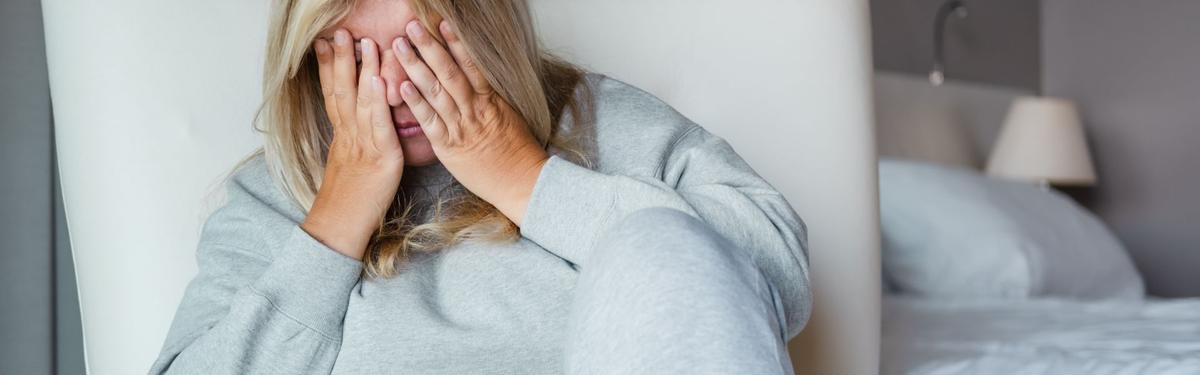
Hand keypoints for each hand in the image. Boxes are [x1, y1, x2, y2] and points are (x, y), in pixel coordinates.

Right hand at [301, 29, 404, 259]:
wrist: (341, 226)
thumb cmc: (351, 200)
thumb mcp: (350, 164)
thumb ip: (354, 141)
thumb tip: (357, 126)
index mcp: (343, 136)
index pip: (333, 94)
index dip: (328, 68)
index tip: (324, 44)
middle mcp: (349, 135)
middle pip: (342, 90)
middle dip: (340, 59)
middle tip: (338, 32)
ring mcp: (363, 144)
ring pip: (360, 101)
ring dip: (362, 69)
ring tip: (363, 43)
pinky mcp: (381, 157)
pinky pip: (379, 124)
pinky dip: (378, 100)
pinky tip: (380, 80)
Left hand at [391, 20, 548, 225]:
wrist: (522, 182)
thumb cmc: (518, 153)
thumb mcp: (508, 119)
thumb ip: (490, 101)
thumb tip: (478, 84)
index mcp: (490, 101)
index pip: (470, 65)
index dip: (455, 42)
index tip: (441, 23)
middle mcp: (474, 109)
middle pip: (449, 72)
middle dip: (429, 47)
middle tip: (412, 26)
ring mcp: (460, 127)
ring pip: (436, 92)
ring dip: (416, 67)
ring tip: (399, 47)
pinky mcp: (449, 147)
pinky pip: (430, 121)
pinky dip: (416, 103)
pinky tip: (402, 87)